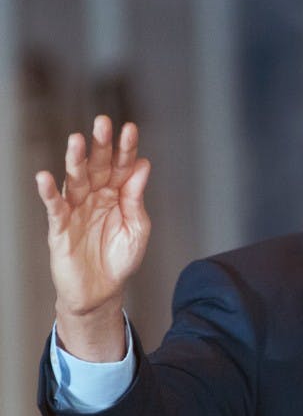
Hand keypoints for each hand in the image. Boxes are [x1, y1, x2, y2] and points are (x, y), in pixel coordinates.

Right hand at [35, 115, 150, 359]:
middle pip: (98, 166)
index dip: (126, 148)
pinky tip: (45, 176)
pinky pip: (54, 207)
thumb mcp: (137, 230)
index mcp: (118, 195)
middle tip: (102, 123)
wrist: (102, 291)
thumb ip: (137, 199)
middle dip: (101, 145)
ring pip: (75, 180)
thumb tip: (143, 167)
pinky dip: (49, 192)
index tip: (130, 129)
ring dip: (75, 161)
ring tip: (76, 141)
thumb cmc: (120, 259)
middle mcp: (96, 197)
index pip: (123, 167)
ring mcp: (77, 210)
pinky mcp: (60, 227)